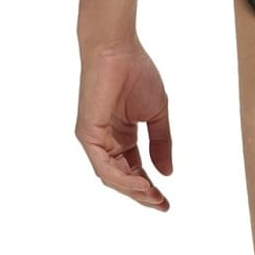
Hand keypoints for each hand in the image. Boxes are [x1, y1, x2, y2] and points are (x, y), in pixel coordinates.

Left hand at [75, 40, 172, 210]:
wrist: (119, 50)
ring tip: (153, 197)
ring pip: (112, 177)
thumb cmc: (136, 74)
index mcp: (120, 136)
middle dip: (142, 195)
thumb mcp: (156, 116)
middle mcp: (105, 141)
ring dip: (134, 191)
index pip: (133, 170)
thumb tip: (167, 173)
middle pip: (122, 178)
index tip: (166, 202)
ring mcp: (94, 139)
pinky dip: (123, 178)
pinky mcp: (87, 134)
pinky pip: (104, 166)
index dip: (149, 188)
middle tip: (161, 205)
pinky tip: (142, 183)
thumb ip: (161, 144)